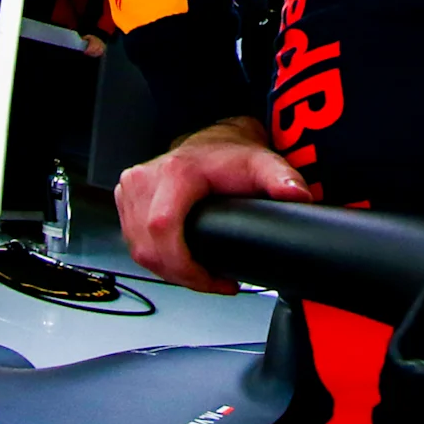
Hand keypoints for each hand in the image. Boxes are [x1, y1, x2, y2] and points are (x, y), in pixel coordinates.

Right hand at [117, 118, 312, 291]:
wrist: (213, 141)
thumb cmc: (231, 154)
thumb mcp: (262, 163)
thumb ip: (282, 178)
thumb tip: (297, 195)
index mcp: (175, 172)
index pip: (162, 229)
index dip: (184, 265)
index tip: (211, 279)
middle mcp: (145, 179)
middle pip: (149, 248)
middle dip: (181, 275)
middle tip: (212, 281)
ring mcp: (130, 189)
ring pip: (139, 250)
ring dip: (168, 271)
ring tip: (199, 274)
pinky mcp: (126, 199)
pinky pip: (134, 243)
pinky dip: (156, 259)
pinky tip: (178, 262)